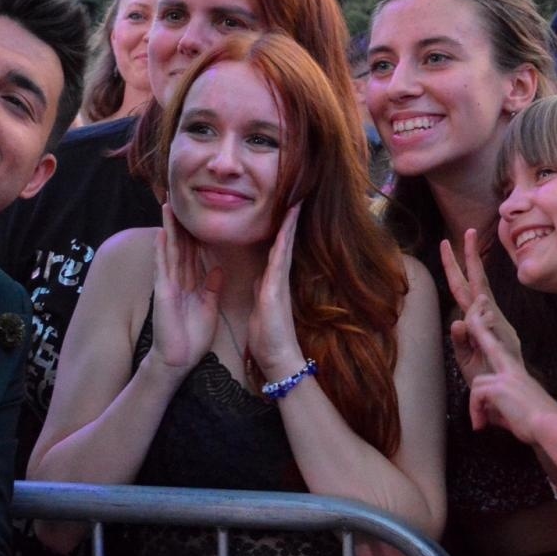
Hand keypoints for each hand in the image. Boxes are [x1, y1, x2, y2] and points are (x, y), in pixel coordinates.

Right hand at [144, 203, 222, 376]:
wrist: (178, 359)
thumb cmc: (191, 337)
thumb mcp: (208, 307)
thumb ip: (211, 287)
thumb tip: (217, 268)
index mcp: (190, 284)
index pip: (192, 253)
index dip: (194, 234)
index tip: (196, 215)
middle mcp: (178, 280)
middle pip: (179, 246)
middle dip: (179, 224)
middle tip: (178, 201)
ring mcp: (169, 285)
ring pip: (169, 251)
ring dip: (168, 229)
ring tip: (167, 207)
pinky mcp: (163, 292)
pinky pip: (163, 268)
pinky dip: (162, 251)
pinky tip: (161, 234)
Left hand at [249, 205, 304, 377]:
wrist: (277, 357)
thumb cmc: (268, 336)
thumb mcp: (261, 307)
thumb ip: (262, 291)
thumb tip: (261, 278)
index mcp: (272, 281)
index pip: (277, 249)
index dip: (281, 229)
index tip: (284, 210)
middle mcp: (278, 279)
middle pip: (284, 243)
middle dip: (289, 221)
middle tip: (295, 198)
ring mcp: (279, 283)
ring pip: (284, 248)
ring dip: (289, 226)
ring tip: (294, 205)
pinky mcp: (275, 291)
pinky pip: (279, 262)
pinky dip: (283, 244)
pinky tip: (285, 230)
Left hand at [443, 230, 521, 378]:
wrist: (512, 402)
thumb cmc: (489, 381)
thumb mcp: (467, 361)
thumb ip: (461, 341)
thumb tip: (456, 321)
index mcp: (482, 322)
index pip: (467, 289)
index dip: (457, 267)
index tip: (448, 243)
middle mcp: (492, 320)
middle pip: (477, 285)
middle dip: (469, 258)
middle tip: (466, 232)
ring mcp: (499, 329)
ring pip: (481, 301)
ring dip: (473, 284)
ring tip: (467, 256)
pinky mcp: (504, 341)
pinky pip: (489, 324)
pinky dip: (482, 317)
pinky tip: (477, 310)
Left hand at [466, 308, 556, 443]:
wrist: (549, 426)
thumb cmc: (535, 423)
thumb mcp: (511, 411)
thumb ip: (498, 408)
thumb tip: (486, 417)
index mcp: (514, 371)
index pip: (497, 345)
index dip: (488, 329)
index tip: (487, 310)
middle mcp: (511, 368)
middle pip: (489, 338)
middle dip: (479, 319)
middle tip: (480, 297)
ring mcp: (506, 375)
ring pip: (476, 384)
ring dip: (476, 407)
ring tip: (480, 424)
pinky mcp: (499, 385)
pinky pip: (476, 395)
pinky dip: (476, 412)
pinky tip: (481, 425)